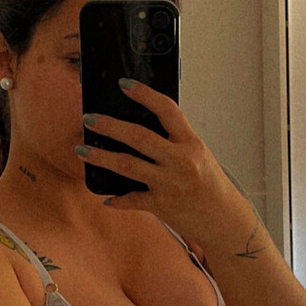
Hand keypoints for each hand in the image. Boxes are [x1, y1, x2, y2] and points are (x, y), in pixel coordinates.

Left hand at [78, 79, 245, 246]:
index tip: (124, 85)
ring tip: (81, 149)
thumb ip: (175, 141)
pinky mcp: (161, 205)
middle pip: (139, 137)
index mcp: (191, 143)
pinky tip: (106, 197)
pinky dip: (118, 199)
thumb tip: (142, 125)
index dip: (144, 95)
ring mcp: (170, 184)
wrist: (224, 220)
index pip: (167, 110)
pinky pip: (132, 200)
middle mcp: (180, 161)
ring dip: (100, 157)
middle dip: (110, 126)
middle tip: (89, 119)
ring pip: (127, 166)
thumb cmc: (211, 186)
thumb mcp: (199, 155)